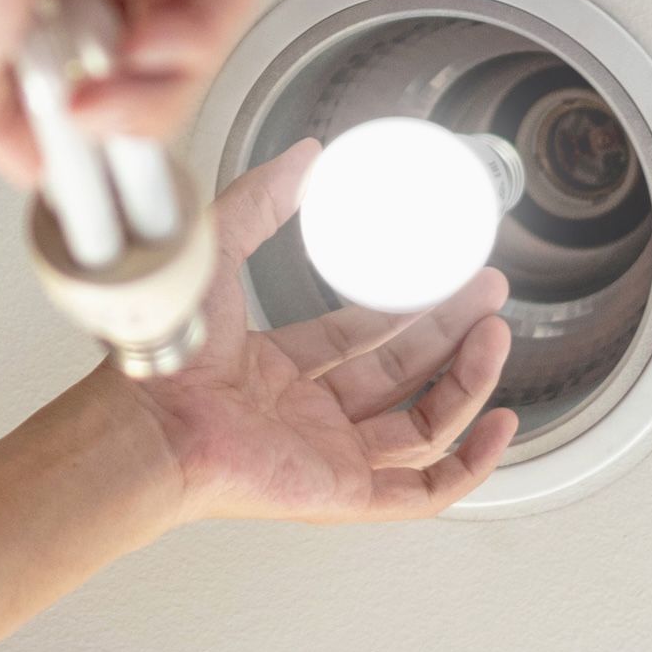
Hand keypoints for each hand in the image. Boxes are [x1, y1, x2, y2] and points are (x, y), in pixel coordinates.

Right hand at [0, 0, 256, 185]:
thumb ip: (1, 134)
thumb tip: (46, 174)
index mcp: (47, 14)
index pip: (108, 93)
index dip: (110, 140)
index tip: (108, 191)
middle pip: (160, 82)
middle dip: (127, 124)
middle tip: (90, 128)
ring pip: (196, 53)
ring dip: (156, 93)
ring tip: (100, 92)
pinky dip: (193, 41)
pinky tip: (141, 47)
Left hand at [98, 139, 522, 522]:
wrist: (152, 421)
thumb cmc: (167, 352)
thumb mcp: (217, 249)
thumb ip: (260, 199)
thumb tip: (305, 157)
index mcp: (273, 368)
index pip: (356, 337)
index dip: (406, 308)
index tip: (446, 277)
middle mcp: (302, 415)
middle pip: (399, 376)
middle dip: (450, 334)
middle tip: (488, 295)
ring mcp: (327, 456)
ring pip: (421, 426)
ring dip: (466, 382)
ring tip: (494, 336)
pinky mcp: (344, 494)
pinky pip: (424, 490)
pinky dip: (471, 464)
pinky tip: (499, 423)